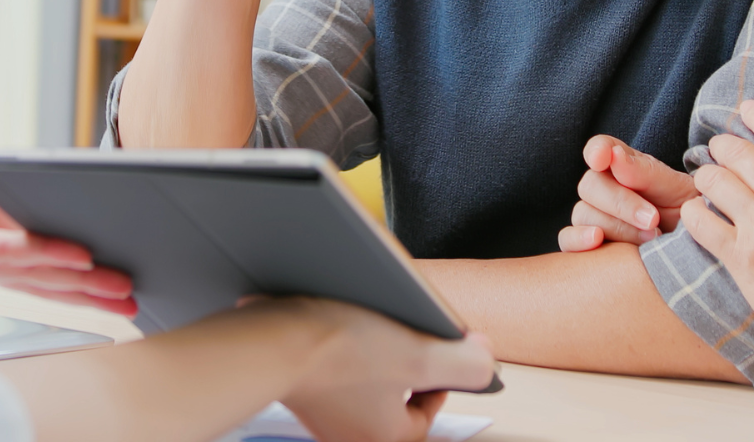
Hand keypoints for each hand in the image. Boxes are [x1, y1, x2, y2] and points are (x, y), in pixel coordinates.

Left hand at [0, 112, 136, 314]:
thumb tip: (22, 166)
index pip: (31, 240)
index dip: (71, 252)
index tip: (110, 259)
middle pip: (36, 265)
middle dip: (86, 279)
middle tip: (131, 289)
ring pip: (23, 267)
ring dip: (70, 275)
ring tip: (113, 284)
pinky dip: (27, 254)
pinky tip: (62, 257)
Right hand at [270, 299, 495, 441]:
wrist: (267, 338)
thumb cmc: (337, 352)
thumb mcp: (420, 355)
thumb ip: (465, 364)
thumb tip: (486, 363)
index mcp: (383, 437)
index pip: (425, 416)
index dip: (440, 379)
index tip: (440, 351)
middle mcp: (348, 433)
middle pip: (393, 399)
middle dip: (404, 364)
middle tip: (404, 335)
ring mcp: (319, 413)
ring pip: (362, 384)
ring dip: (373, 353)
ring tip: (372, 323)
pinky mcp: (296, 389)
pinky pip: (332, 372)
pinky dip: (340, 351)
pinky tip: (337, 324)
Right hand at [557, 135, 698, 250]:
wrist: (695, 251)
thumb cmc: (687, 214)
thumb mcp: (677, 190)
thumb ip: (646, 172)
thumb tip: (614, 157)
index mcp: (624, 166)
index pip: (600, 148)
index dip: (597, 150)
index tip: (603, 159)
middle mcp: (603, 188)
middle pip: (590, 185)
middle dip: (621, 203)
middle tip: (653, 219)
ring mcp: (592, 217)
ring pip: (583, 214)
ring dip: (616, 227)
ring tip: (651, 240)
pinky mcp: (587, 245)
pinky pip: (567, 239)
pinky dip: (578, 240)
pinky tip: (598, 241)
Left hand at [679, 101, 753, 352]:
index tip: (747, 110)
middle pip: (738, 152)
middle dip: (724, 146)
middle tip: (719, 150)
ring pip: (714, 181)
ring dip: (706, 176)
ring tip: (706, 180)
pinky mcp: (740, 257)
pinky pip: (701, 222)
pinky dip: (694, 213)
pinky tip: (697, 213)